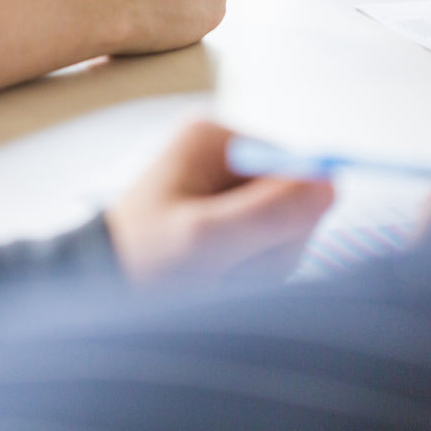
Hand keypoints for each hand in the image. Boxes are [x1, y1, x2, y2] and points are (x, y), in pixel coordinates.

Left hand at [106, 120, 334, 282]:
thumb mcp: (205, 241)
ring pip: (285, 230)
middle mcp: (224, 154)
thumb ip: (269, 213)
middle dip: (267, 247)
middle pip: (295, 201)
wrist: (99, 291)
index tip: (251, 247)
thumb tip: (331, 184)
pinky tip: (214, 277)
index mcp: (213, 138)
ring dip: (257, 264)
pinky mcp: (229, 216)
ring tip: (211, 275)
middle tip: (221, 268)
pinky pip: (269, 247)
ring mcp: (227, 186)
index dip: (290, 216)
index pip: (297, 168)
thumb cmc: (140, 262)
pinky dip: (248, 271)